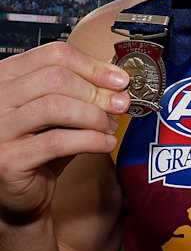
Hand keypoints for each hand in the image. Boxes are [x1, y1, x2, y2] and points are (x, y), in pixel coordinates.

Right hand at [0, 42, 129, 223]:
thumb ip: (80, 93)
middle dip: (95, 91)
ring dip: (93, 115)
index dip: (92, 66)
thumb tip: (116, 80)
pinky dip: (89, 140)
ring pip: (55, 106)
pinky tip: (105, 144)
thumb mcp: (59, 113)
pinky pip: (56, 141)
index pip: (52, 54)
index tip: (119, 79)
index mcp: (6, 77)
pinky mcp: (7, 159)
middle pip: (55, 77)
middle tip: (120, 104)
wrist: (22, 196)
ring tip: (109, 126)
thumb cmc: (41, 149)